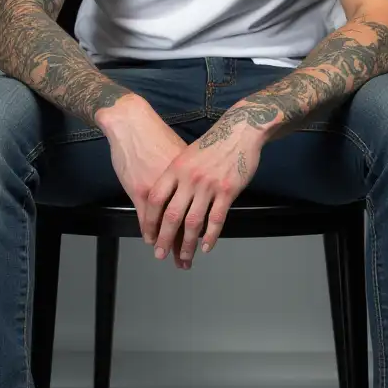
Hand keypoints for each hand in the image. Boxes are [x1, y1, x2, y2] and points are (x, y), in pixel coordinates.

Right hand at [99, 97, 191, 258]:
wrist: (134, 123)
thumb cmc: (158, 137)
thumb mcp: (182, 156)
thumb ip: (190, 177)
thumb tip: (200, 192)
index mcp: (193, 178)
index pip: (202, 210)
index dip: (203, 232)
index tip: (202, 247)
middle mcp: (180, 186)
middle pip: (186, 222)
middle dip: (185, 245)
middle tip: (186, 262)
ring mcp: (159, 189)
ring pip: (166, 224)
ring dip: (168, 243)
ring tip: (170, 257)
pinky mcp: (140, 189)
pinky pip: (146, 217)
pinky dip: (148, 230)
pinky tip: (149, 239)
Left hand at [143, 112, 262, 267]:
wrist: (239, 131)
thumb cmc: (212, 144)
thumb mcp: (185, 155)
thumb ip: (175, 176)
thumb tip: (164, 200)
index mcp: (175, 169)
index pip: (155, 200)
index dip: (150, 221)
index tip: (148, 236)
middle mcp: (189, 178)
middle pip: (172, 215)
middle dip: (164, 238)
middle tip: (160, 254)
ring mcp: (208, 185)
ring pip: (194, 222)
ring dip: (187, 243)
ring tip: (184, 257)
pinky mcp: (227, 191)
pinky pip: (216, 219)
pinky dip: (211, 236)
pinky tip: (206, 247)